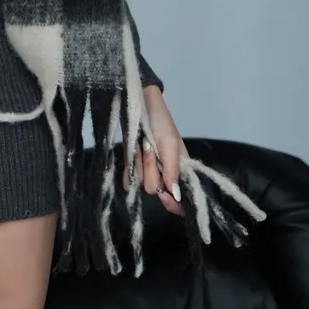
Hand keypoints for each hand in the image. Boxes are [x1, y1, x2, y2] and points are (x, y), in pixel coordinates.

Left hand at [123, 85, 185, 215]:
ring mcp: (147, 170)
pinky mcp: (132, 165)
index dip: (173, 204)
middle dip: (151, 170)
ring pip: (140, 183)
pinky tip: (131, 157)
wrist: (140, 105)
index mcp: (179, 170)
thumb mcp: (170, 144)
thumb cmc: (161, 123)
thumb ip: (173, 169)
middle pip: (154, 190)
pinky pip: (129, 180)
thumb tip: (176, 194)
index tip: (164, 195)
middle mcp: (164, 174)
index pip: (179, 200)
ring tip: (142, 146)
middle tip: (151, 149)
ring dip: (140, 164)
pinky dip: (128, 170)